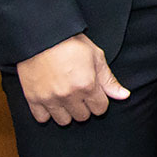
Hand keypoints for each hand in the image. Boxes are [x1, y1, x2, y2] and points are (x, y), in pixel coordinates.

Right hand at [15, 33, 129, 123]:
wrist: (41, 35)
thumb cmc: (70, 42)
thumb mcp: (96, 57)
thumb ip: (109, 80)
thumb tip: (124, 96)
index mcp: (87, 85)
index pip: (100, 109)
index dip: (99, 101)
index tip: (94, 93)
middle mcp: (69, 96)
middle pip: (82, 116)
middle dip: (84, 107)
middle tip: (79, 94)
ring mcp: (50, 98)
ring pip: (64, 121)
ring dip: (66, 112)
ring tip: (65, 98)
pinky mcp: (33, 98)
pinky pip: (42, 118)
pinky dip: (46, 113)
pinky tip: (50, 101)